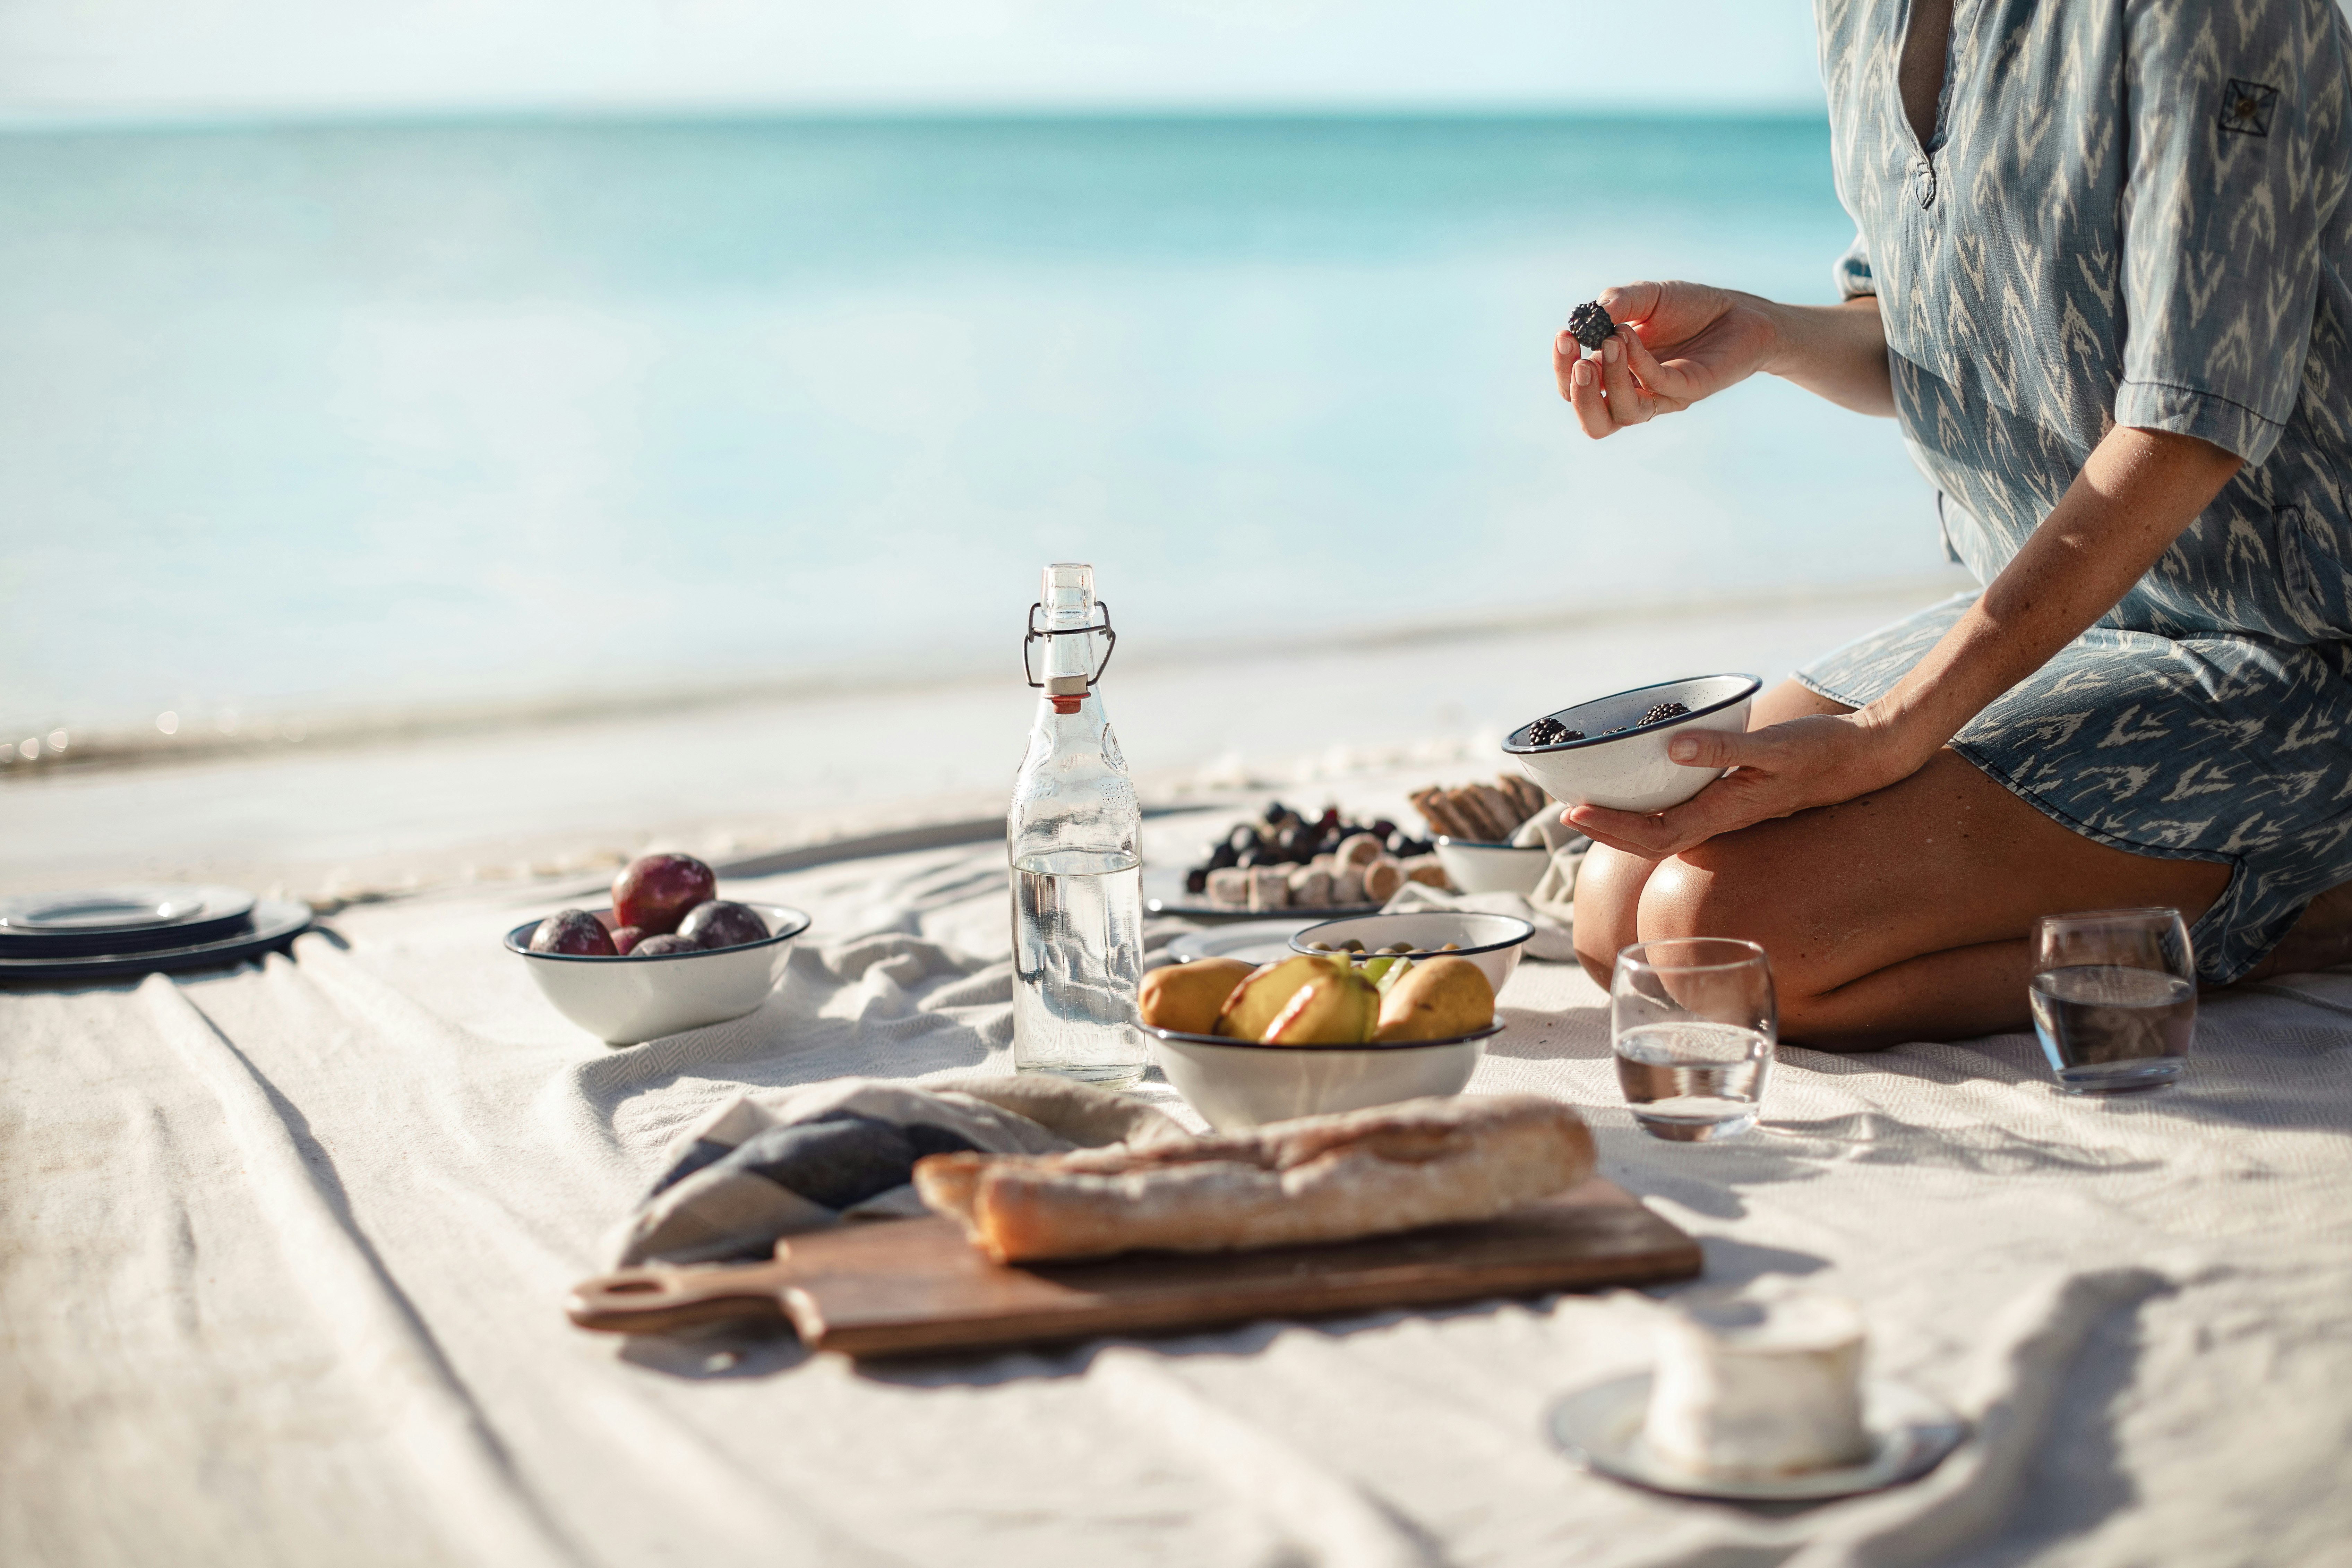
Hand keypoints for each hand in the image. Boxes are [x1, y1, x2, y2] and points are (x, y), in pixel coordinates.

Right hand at [1553, 281, 1779, 438]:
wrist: (1740, 313)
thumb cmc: (1691, 308)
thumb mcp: (1649, 297)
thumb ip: (1620, 302)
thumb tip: (1594, 310)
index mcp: (1615, 376)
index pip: (1577, 388)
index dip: (1563, 369)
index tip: (1563, 336)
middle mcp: (1635, 394)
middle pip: (1594, 420)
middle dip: (1578, 393)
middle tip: (1579, 360)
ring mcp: (1662, 397)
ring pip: (1623, 415)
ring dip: (1609, 380)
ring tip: (1612, 341)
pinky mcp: (1689, 391)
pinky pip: (1656, 387)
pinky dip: (1638, 363)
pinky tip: (1630, 335)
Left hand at [1563, 713, 1927, 858]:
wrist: (1867, 758)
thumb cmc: (1821, 752)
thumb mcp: (1773, 746)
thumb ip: (1723, 749)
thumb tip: (1672, 749)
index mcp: (1723, 812)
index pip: (1653, 834)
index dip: (1611, 828)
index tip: (1573, 813)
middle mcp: (1721, 819)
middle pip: (1652, 838)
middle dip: (1608, 829)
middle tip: (1568, 811)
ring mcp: (1730, 811)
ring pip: (1667, 827)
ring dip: (1627, 820)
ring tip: (1592, 804)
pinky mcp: (1738, 797)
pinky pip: (1686, 809)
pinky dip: (1655, 804)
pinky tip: (1644, 786)